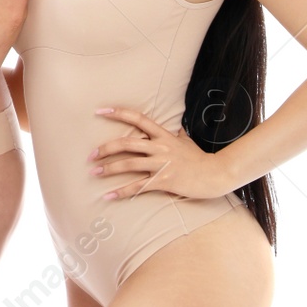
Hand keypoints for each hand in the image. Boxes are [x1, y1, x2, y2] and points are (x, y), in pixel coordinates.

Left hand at [90, 107, 235, 200]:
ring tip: (94, 173)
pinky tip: (108, 196)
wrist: (217, 174)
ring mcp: (162, 164)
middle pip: (126, 143)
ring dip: (108, 169)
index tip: (100, 111)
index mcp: (163, 136)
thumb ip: (178, 135)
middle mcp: (160, 147)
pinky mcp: (164, 181)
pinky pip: (138, 186)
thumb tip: (178, 128)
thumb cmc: (201, 159)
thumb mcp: (187, 142)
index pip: (138, 119)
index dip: (118, 113)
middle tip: (90, 155)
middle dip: (105, 148)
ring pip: (128, 164)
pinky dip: (121, 192)